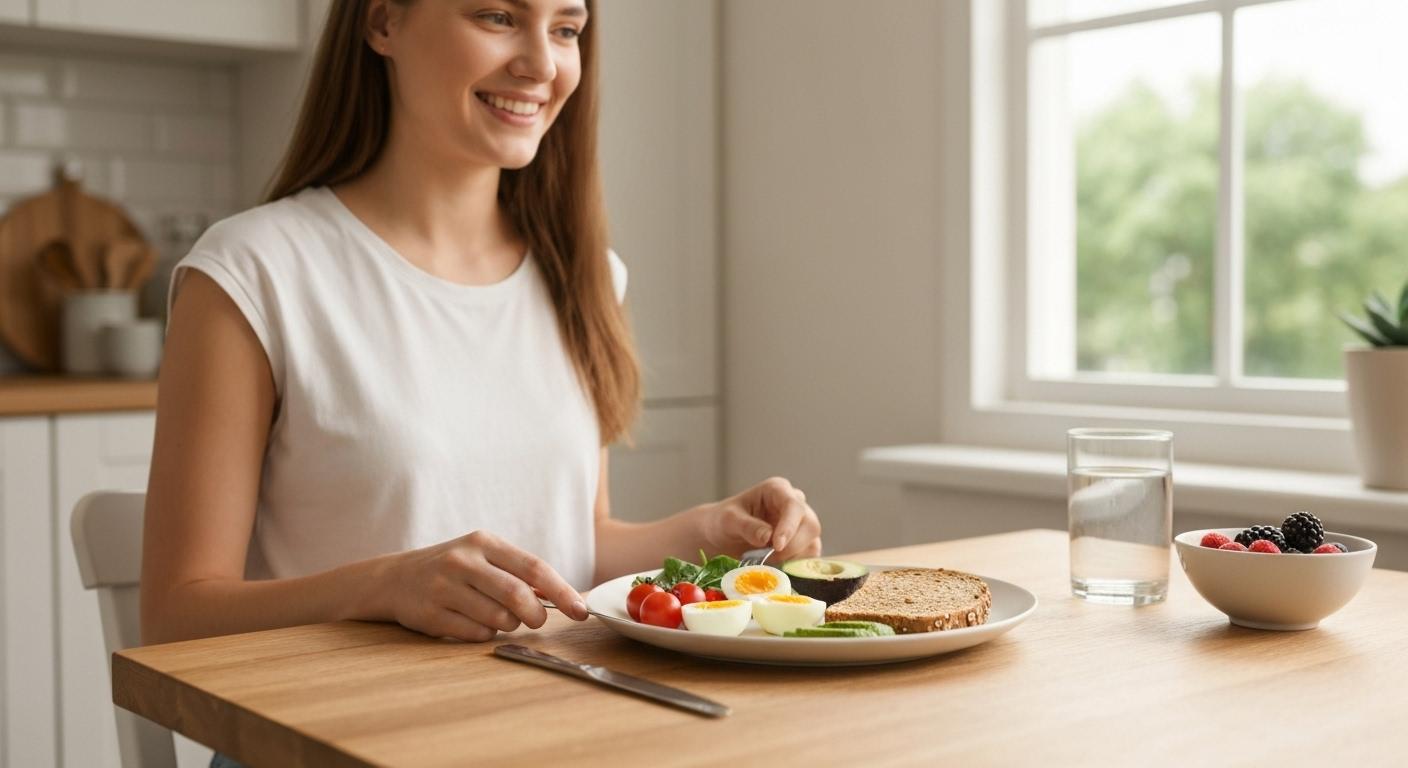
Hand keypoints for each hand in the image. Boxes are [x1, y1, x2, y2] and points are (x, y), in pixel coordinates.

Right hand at [377, 530, 587, 641]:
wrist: (394, 578)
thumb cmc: (454, 569)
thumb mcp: (483, 556)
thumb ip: (519, 572)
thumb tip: (564, 597)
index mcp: (484, 542)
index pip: (533, 567)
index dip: (562, 591)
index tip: (581, 611)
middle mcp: (463, 561)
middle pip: (518, 595)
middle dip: (536, 615)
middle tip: (535, 620)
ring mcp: (444, 587)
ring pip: (498, 618)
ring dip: (508, 625)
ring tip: (497, 616)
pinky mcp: (430, 614)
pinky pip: (475, 633)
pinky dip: (485, 634)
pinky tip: (474, 622)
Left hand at [699, 477, 821, 562]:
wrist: (721, 536)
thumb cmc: (723, 521)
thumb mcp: (728, 520)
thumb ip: (747, 526)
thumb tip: (768, 537)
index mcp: (777, 490)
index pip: (793, 506)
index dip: (789, 527)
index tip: (777, 545)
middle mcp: (794, 503)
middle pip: (810, 525)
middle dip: (792, 545)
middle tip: (768, 556)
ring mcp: (800, 524)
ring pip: (812, 542)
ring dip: (793, 557)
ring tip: (767, 559)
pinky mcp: (802, 543)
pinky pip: (809, 556)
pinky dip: (795, 564)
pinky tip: (775, 565)